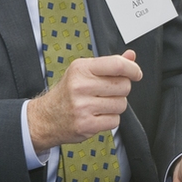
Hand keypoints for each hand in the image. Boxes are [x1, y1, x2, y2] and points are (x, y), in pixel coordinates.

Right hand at [28, 50, 142, 151]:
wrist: (46, 118)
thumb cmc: (68, 92)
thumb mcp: (84, 71)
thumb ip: (109, 64)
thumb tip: (131, 55)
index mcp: (81, 68)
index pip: (117, 65)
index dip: (133, 69)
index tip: (136, 73)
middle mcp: (81, 86)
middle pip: (124, 86)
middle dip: (121, 90)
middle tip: (108, 92)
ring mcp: (82, 107)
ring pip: (121, 104)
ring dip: (116, 105)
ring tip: (101, 104)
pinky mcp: (86, 125)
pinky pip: (115, 121)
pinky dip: (110, 119)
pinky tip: (98, 115)